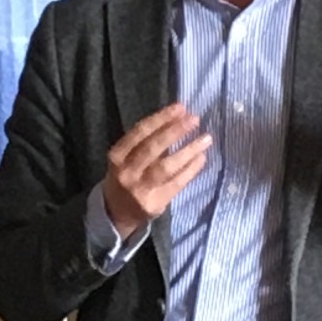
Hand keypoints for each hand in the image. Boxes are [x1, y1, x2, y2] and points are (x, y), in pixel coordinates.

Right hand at [102, 103, 212, 237]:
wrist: (115, 213)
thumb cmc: (126, 176)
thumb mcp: (125, 158)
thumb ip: (145, 142)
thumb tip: (178, 118)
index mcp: (117, 156)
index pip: (139, 133)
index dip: (160, 119)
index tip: (180, 108)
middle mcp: (126, 172)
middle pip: (152, 148)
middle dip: (174, 131)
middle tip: (194, 119)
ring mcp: (140, 190)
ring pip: (166, 167)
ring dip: (188, 151)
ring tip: (206, 138)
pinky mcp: (155, 203)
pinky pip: (177, 183)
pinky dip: (191, 169)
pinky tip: (202, 158)